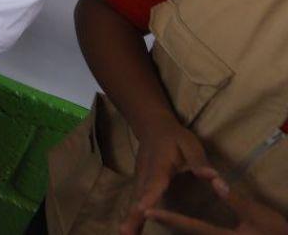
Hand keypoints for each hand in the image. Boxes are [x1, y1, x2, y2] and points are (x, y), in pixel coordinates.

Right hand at [120, 118, 208, 234]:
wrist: (152, 127)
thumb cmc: (175, 137)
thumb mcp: (190, 144)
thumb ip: (200, 162)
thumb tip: (214, 178)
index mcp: (160, 164)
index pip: (154, 182)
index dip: (149, 195)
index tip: (142, 208)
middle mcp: (146, 175)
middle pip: (139, 197)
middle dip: (134, 215)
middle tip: (125, 233)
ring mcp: (140, 180)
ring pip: (134, 202)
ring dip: (130, 220)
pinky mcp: (139, 185)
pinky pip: (135, 203)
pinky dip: (132, 218)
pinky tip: (130, 232)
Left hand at [145, 167, 287, 234]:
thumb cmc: (278, 232)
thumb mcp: (259, 215)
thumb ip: (235, 199)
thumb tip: (215, 180)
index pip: (190, 226)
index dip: (168, 217)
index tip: (147, 210)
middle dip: (165, 226)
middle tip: (137, 218)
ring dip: (173, 229)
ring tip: (148, 220)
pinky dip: (185, 230)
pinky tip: (176, 225)